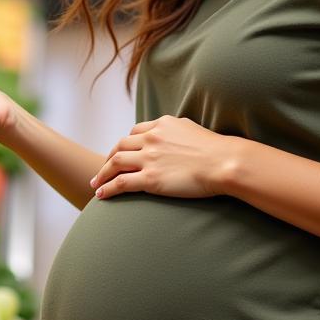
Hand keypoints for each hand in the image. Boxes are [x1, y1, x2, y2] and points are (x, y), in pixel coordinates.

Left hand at [89, 115, 238, 199]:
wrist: (223, 162)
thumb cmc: (216, 150)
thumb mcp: (192, 130)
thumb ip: (177, 131)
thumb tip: (175, 135)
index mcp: (162, 125)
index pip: (135, 132)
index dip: (124, 144)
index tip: (120, 153)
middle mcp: (151, 138)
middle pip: (120, 146)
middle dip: (109, 158)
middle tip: (103, 169)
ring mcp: (149, 158)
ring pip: (115, 163)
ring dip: (102, 173)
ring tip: (96, 183)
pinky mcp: (150, 178)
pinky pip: (120, 182)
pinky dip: (107, 188)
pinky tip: (101, 194)